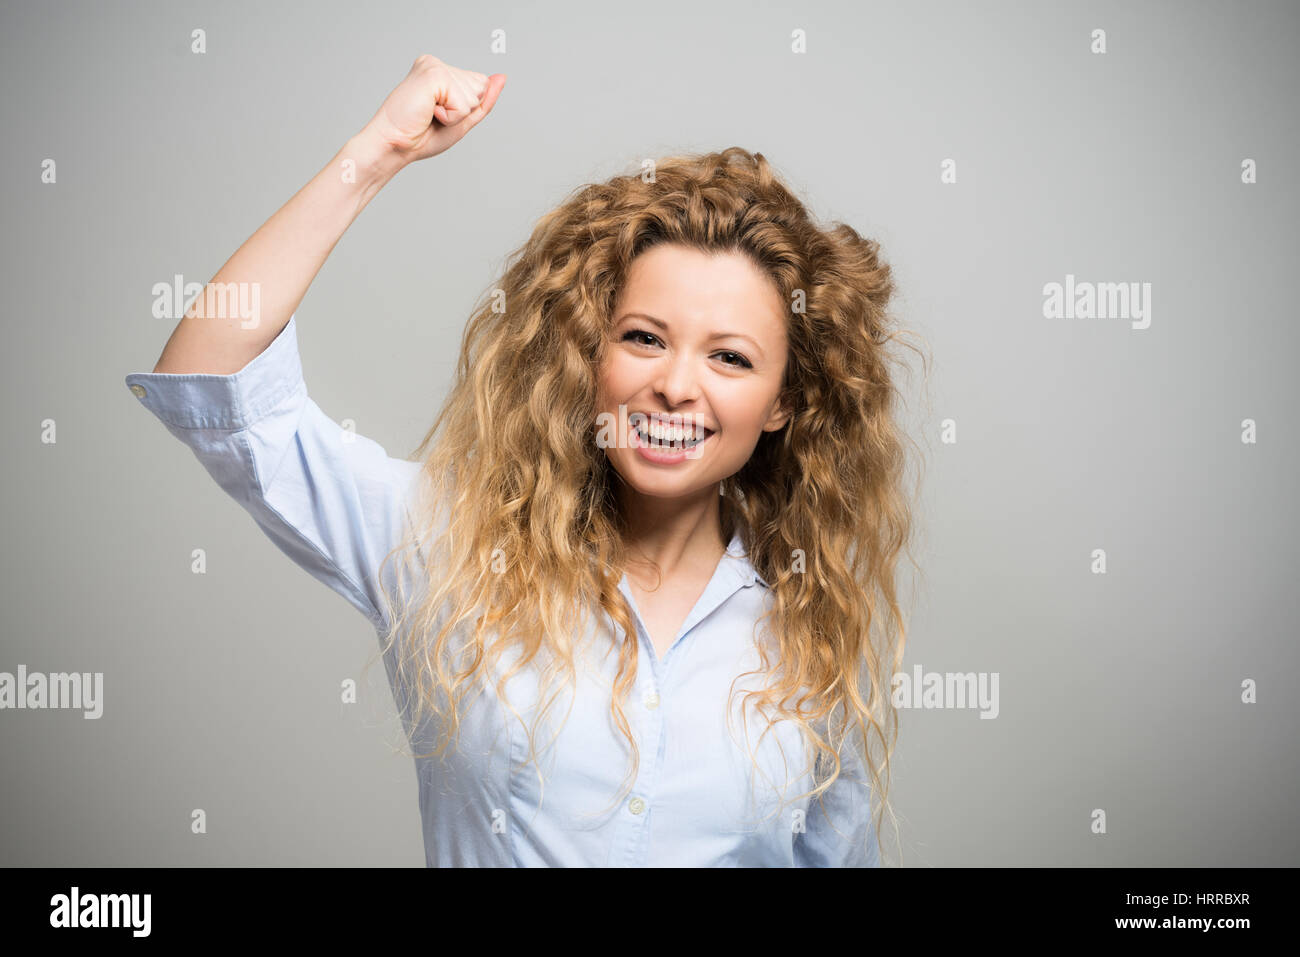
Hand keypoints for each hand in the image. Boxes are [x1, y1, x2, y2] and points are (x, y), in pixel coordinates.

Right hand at [361, 55, 504, 162]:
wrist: (395, 146)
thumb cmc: (422, 136)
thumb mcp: (462, 120)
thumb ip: (483, 100)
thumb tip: (501, 77)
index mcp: (441, 71)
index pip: (480, 84)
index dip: (467, 109)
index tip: (439, 115)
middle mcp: (436, 64)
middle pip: (480, 88)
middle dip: (463, 111)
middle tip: (434, 117)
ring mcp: (434, 66)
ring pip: (474, 96)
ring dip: (455, 115)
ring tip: (430, 115)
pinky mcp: (433, 75)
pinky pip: (464, 103)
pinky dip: (451, 117)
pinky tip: (429, 113)